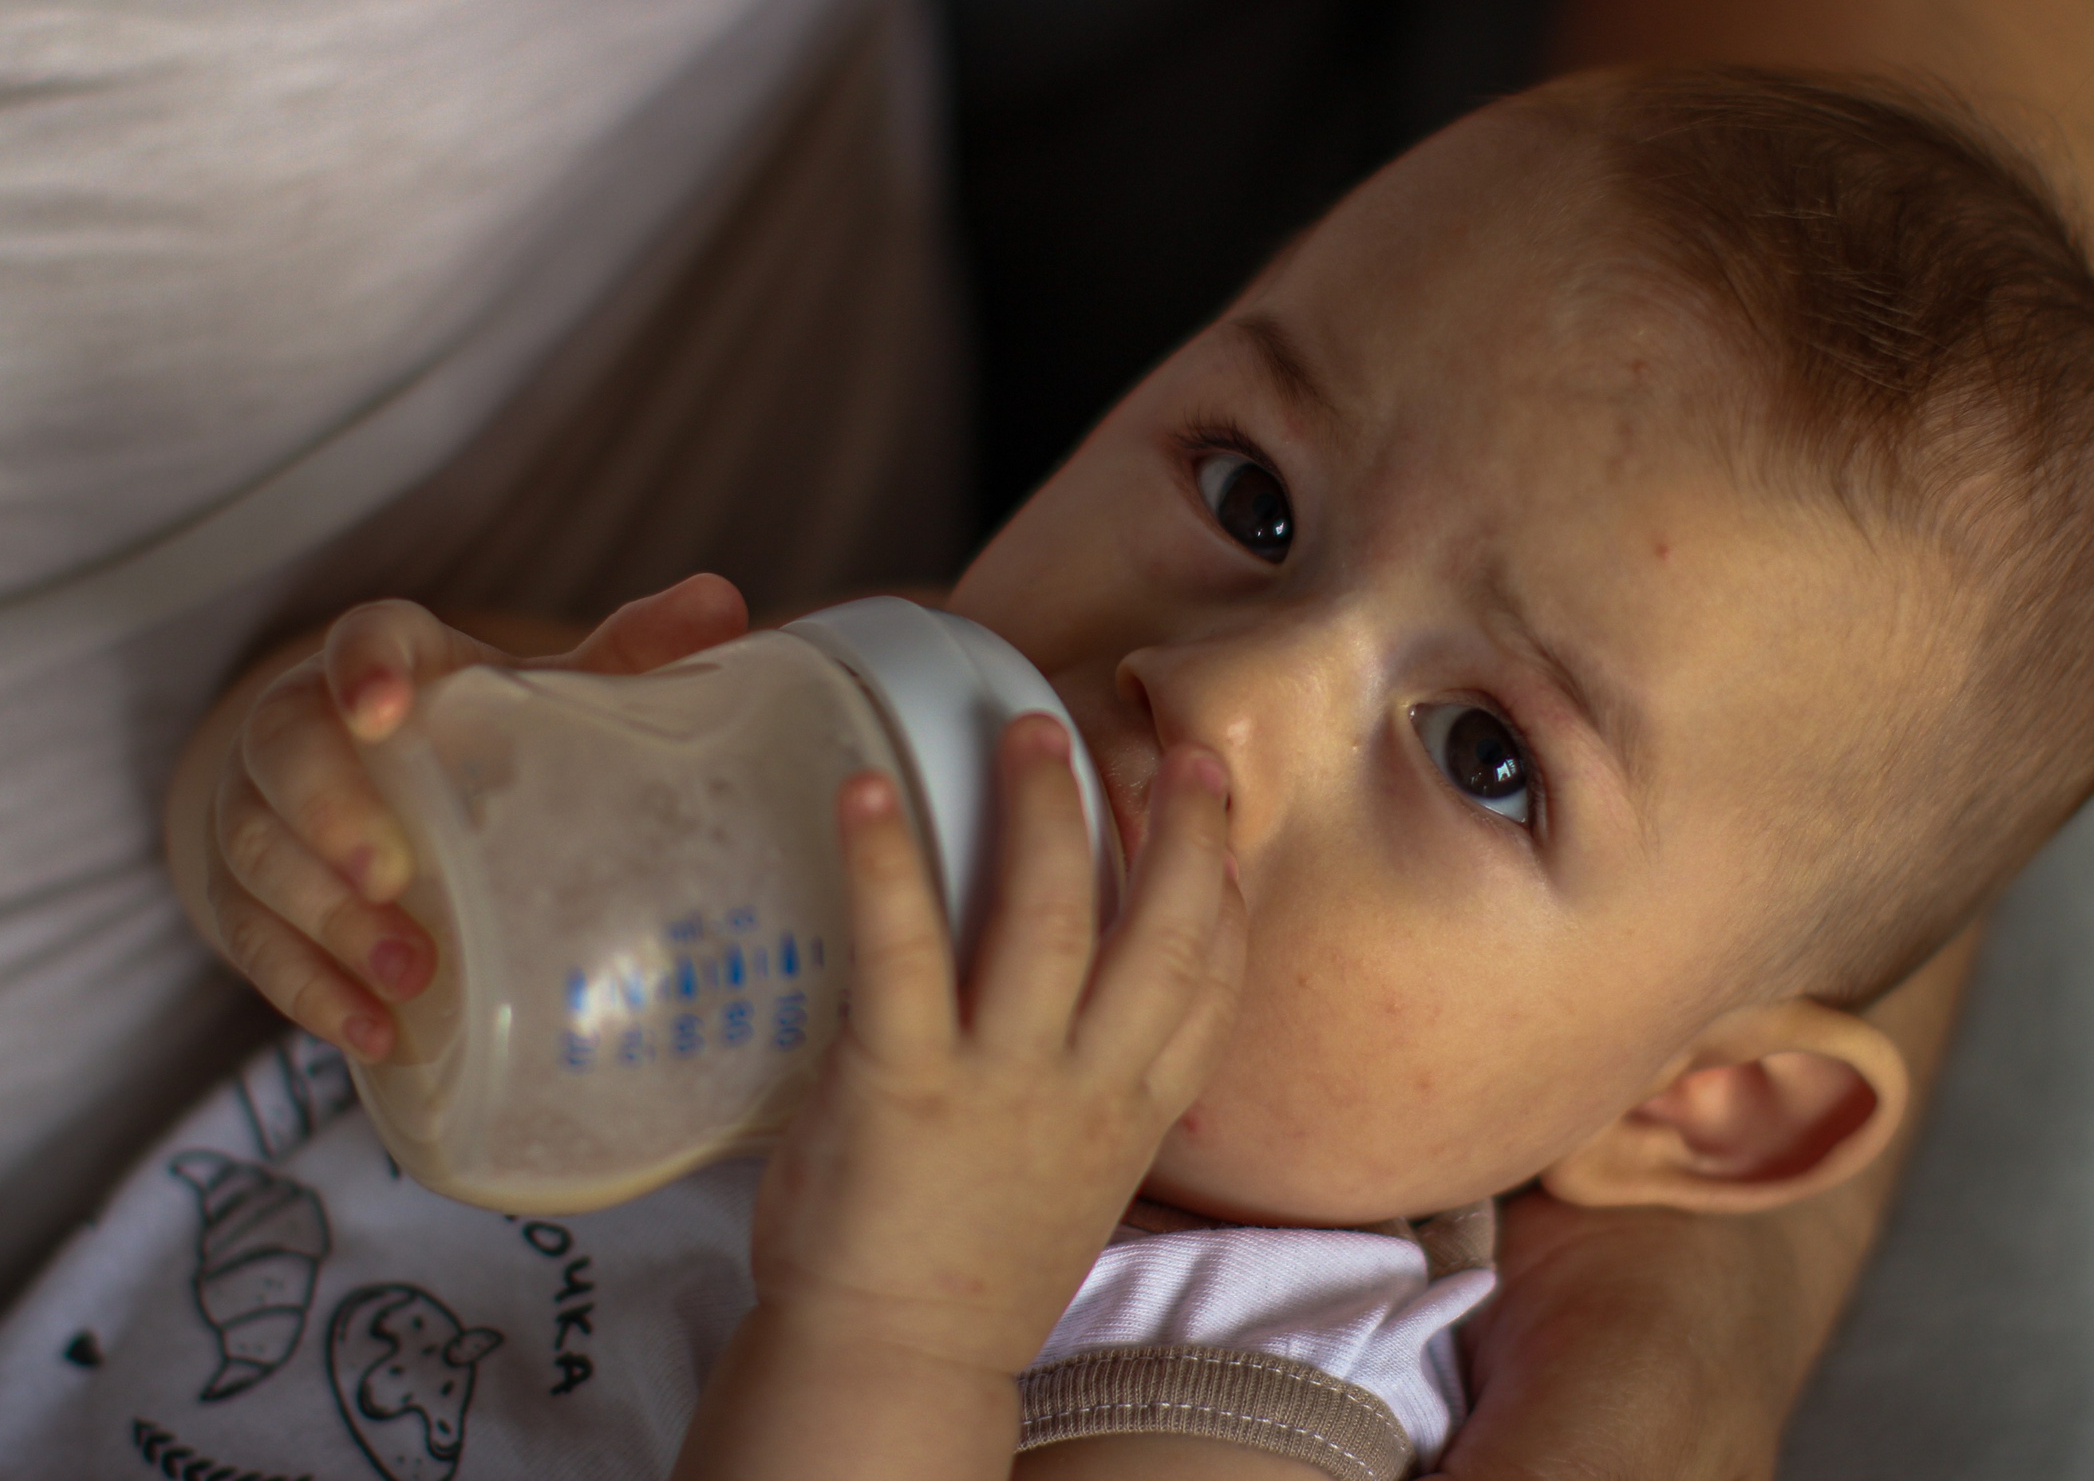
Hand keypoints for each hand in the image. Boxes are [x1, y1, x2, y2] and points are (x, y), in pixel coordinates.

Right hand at [177, 574, 749, 1059]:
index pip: (358, 641)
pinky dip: (309, 992)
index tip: (384, 711)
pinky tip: (374, 1033)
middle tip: (389, 877)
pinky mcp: (242, 900)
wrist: (388, 804)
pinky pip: (253, 945)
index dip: (363, 670)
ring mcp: (259, 817)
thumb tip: (726, 606)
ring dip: (325, 922)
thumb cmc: (486, 739)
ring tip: (408, 975)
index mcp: (388, 665)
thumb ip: (632, 654)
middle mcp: (301, 728)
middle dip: (327, 816)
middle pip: (281, 753)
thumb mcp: (553, 696)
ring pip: (255, 856)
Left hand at [749, 715, 1241, 1384]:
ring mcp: (999, 1083)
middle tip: (1182, 746)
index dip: (1226, 896)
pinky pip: (903, 951)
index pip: (1214, 988)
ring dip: (1046, 813)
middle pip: (1160, 934)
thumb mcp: (1075, 1183)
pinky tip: (867, 791)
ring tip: (1033, 728)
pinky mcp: (900, 1083)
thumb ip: (1095, 1093)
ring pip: (1049, 920)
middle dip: (1179, 832)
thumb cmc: (969, 1269)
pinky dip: (887, 862)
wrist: (892, 1363)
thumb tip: (1084, 1012)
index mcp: (1130, 1112)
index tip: (1221, 826)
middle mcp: (1085, 1087)